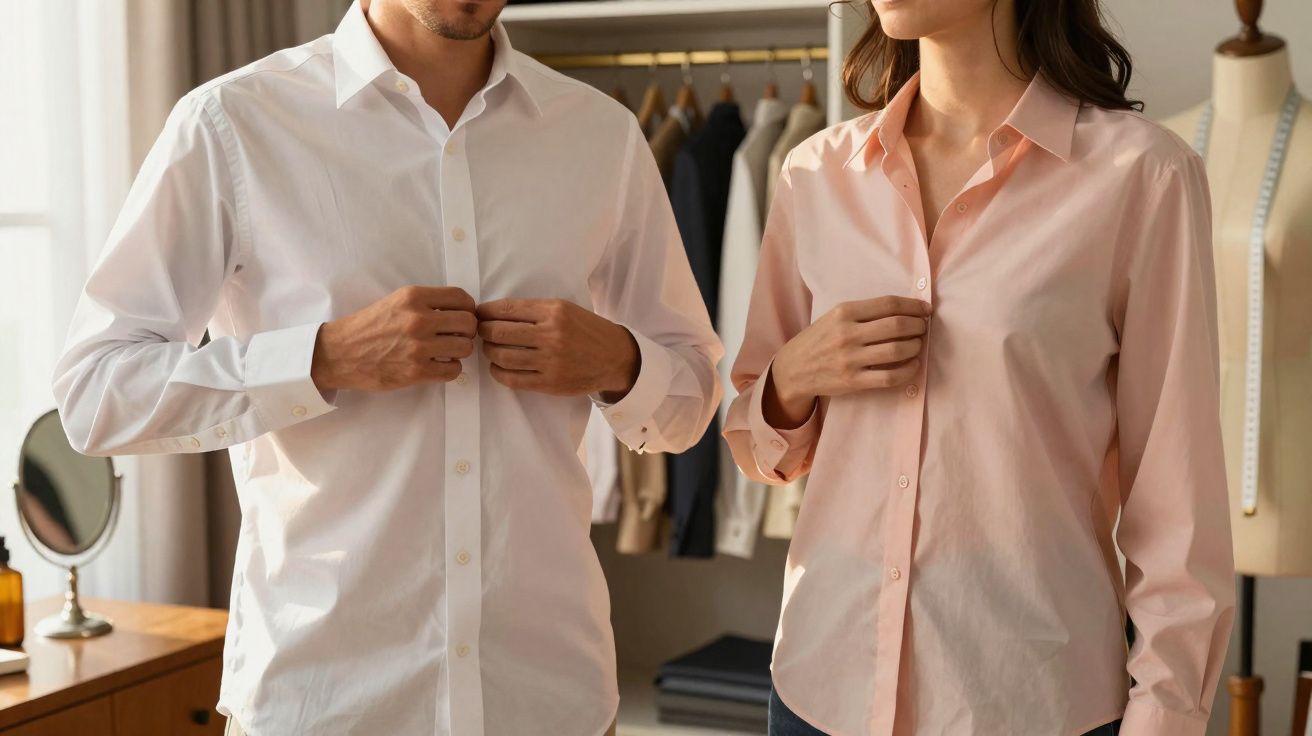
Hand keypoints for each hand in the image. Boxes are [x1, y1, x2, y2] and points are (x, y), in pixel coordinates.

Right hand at [311, 286, 475, 390]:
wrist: (339, 353)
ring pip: (465, 347)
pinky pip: (453, 370)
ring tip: (446, 351)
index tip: (462, 315)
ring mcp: (418, 347)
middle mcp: (418, 320)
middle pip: (468, 323)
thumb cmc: (368, 327)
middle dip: (466, 330)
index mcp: (413, 297)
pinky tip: (439, 365)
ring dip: (459, 351)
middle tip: (456, 336)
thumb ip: (426, 302)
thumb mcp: (396, 301)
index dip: (468, 308)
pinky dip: (451, 369)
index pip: (461, 298)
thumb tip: (460, 310)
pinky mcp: (416, 371)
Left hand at [476, 298, 638, 399]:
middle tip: (481, 331)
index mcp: (554, 311)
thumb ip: (534, 310)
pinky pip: (512, 379)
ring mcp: (550, 361)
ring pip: (502, 356)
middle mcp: (552, 335)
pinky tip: (498, 366)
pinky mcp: (550, 383)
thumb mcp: (566, 309)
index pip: (507, 309)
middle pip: (499, 332)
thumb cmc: (587, 330)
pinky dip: (497, 372)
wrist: (615, 357)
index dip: (486, 311)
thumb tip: (494, 313)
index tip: (480, 314)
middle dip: (483, 330)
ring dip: (489, 351)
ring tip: (490, 348)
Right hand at [765, 296, 930, 427]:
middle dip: (918, 325)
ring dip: (916, 346)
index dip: (913, 305)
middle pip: (897, 325)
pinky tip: (913, 365)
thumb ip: (864, 312)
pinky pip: (890, 376)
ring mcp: (850, 359)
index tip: (925, 309)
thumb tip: (905, 310)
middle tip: (923, 328)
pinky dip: (908, 370)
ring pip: (897, 350)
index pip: (889, 304)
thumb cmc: (819, 340)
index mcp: (844, 312)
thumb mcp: (834, 317)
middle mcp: (847, 333)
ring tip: (917, 345)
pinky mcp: (853, 381)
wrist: (793, 369)